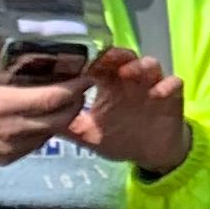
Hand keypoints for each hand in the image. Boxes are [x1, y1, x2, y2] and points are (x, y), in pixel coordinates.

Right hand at [0, 36, 93, 174]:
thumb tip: (10, 27)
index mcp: (3, 104)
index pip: (53, 98)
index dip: (76, 87)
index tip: (87, 74)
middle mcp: (13, 129)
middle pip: (61, 117)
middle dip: (77, 100)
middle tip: (81, 84)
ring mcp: (12, 147)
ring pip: (52, 132)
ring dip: (65, 115)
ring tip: (68, 97)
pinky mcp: (9, 158)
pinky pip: (39, 143)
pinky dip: (48, 128)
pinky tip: (45, 115)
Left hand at [68, 51, 192, 178]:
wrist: (152, 152)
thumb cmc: (120, 138)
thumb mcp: (88, 135)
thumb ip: (66, 125)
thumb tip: (36, 120)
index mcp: (110, 85)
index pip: (99, 64)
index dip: (91, 61)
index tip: (79, 64)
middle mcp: (131, 80)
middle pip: (125, 56)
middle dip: (116, 55)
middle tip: (106, 59)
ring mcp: (152, 85)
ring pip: (150, 64)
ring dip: (140, 65)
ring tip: (129, 73)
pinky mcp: (171, 96)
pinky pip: (173, 83)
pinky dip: (167, 85)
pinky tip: (158, 93)